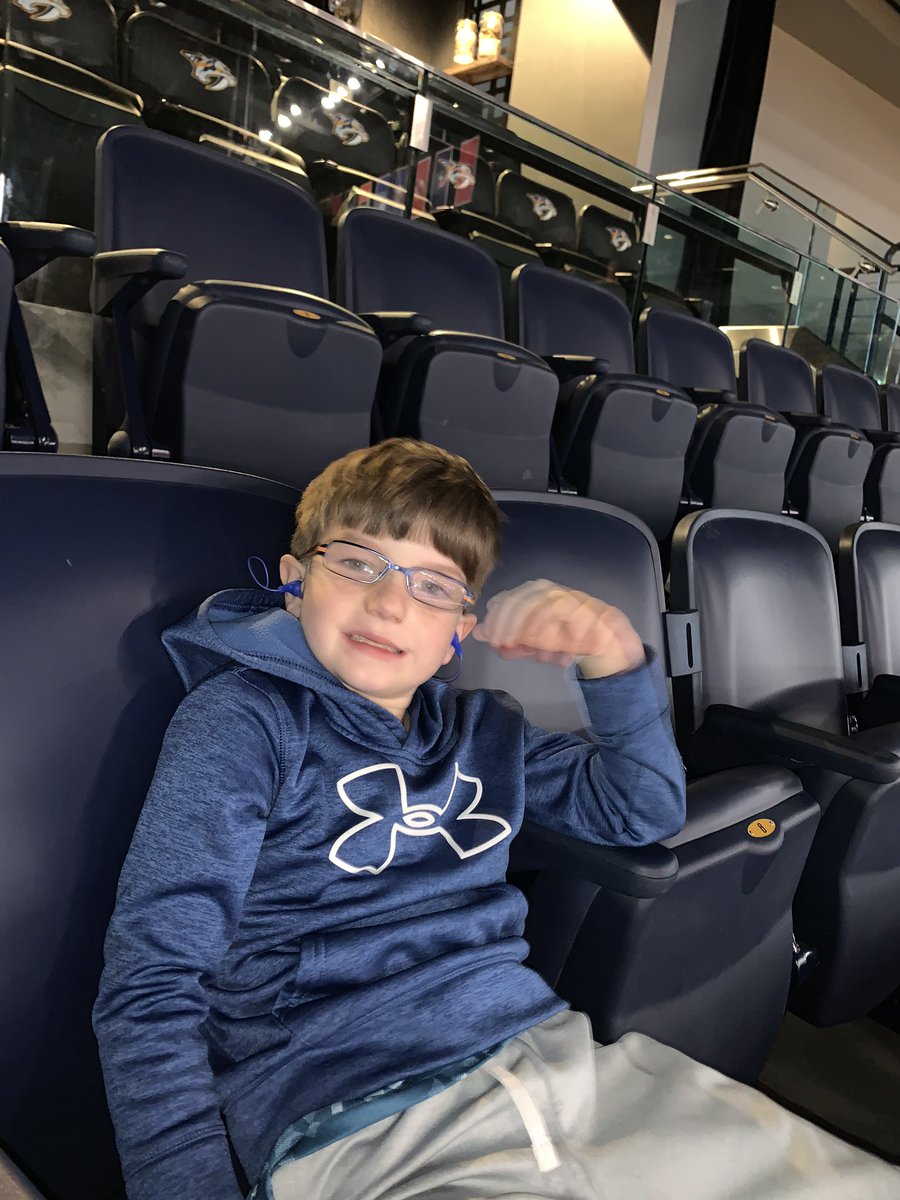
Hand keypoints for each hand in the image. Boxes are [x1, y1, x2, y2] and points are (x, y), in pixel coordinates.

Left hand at [471, 579, 645, 677]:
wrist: (608, 643)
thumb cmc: (567, 640)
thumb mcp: (535, 644)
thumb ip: (511, 640)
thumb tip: (480, 634)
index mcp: (533, 596)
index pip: (507, 598)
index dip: (496, 617)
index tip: (490, 639)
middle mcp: (548, 590)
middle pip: (519, 598)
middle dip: (507, 621)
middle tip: (501, 642)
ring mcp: (566, 596)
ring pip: (539, 602)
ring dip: (526, 625)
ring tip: (520, 645)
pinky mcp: (583, 606)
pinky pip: (562, 612)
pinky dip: (552, 628)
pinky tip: (549, 644)